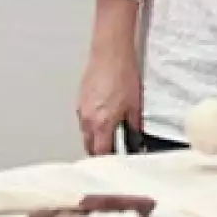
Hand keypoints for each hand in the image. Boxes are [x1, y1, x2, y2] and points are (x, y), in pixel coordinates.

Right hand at [77, 40, 141, 154]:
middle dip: (100, 152)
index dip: (109, 159)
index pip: (101, 152)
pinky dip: (91, 124)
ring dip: (95, 138)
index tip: (116, 162)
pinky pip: (83, 120)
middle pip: (90, 146)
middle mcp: (87, 119)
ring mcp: (81, 110)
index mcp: (102, 123)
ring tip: (109, 136)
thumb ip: (134, 126)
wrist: (110, 53)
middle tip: (113, 153)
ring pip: (85, 133)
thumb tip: (137, 138)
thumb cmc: (123, 75)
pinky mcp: (79, 100)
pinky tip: (103, 117)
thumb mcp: (135, 105)